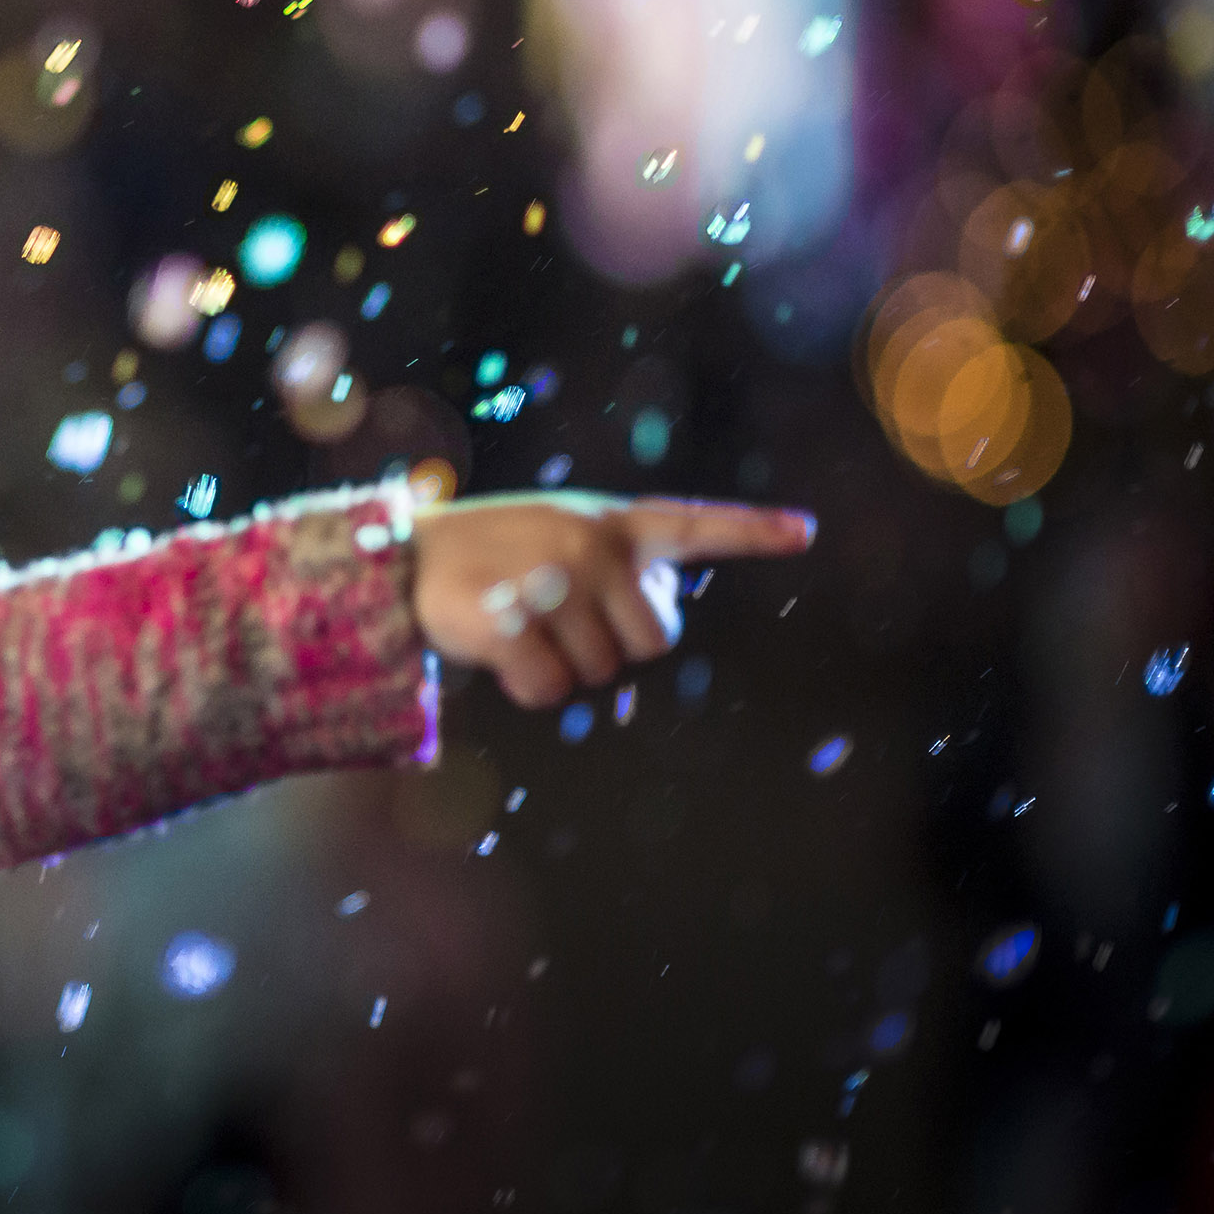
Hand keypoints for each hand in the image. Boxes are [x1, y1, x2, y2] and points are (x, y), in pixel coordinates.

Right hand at [409, 492, 816, 707]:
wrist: (407, 555)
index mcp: (612, 523)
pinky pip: (550, 691)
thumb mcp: (566, 538)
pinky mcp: (510, 624)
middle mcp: (591, 546)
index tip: (806, 532)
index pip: (695, 523)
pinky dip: (527, 683)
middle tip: (564, 618)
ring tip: (522, 621)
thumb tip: (658, 627)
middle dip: (616, 644)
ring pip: (600, 672)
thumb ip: (621, 568)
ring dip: (564, 663)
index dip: (752, 532)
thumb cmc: (500, 556)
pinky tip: (499, 645)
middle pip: (656, 641)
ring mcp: (550, 582)